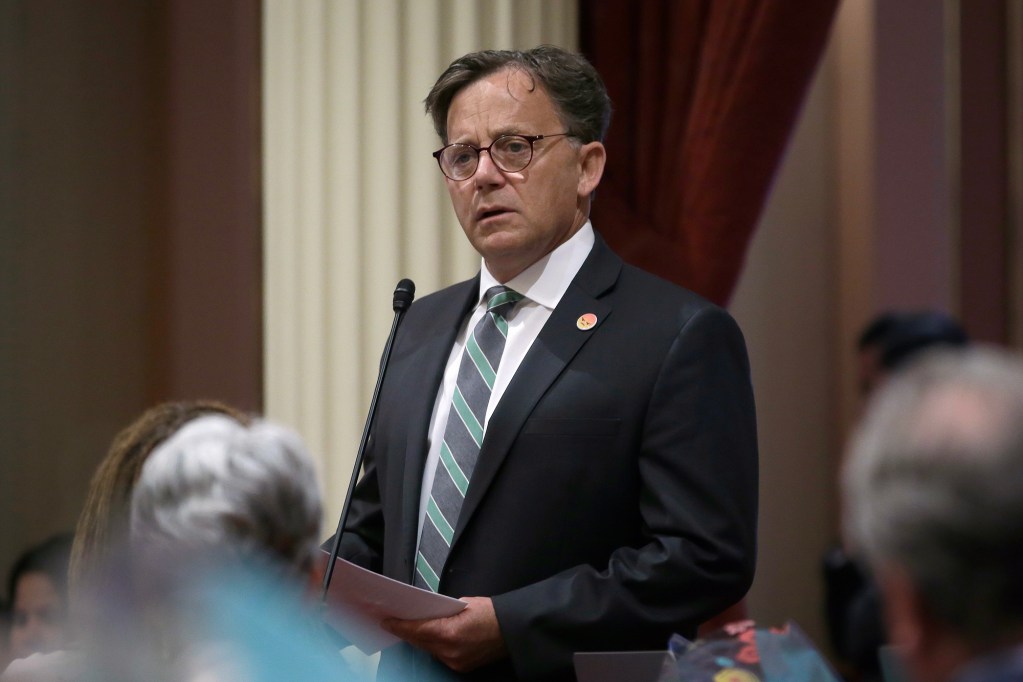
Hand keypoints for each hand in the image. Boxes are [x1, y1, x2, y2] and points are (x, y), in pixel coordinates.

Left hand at [382, 596, 507, 672]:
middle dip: (408, 631)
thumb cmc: (491, 613)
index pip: (415, 630)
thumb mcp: (462, 603)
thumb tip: (427, 613)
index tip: (387, 621)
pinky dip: (435, 646)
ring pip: (429, 650)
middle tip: (395, 621)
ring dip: (421, 639)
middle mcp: (449, 651)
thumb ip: (441, 611)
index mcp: (449, 632)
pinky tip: (432, 637)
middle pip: (419, 641)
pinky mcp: (461, 666)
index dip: (398, 625)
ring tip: (413, 628)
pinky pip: (440, 655)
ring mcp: (455, 661)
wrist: (512, 630)